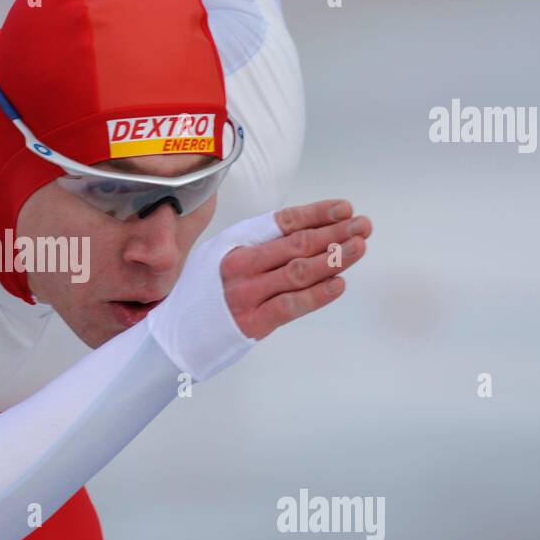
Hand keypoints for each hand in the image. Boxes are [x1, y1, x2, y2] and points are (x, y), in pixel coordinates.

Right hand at [221, 199, 370, 339]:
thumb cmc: (206, 291)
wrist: (176, 332)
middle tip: (363, 224)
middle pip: (296, 244)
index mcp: (236, 243)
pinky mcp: (251, 322)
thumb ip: (258, 245)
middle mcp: (241, 265)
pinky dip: (316, 295)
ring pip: (298, 271)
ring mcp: (246, 294)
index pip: (283, 222)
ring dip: (333, 258)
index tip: (345, 207)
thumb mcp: (221, 255)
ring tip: (359, 247)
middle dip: (335, 232)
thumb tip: (308, 231)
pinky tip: (338, 284)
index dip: (317, 214)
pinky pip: (289, 306)